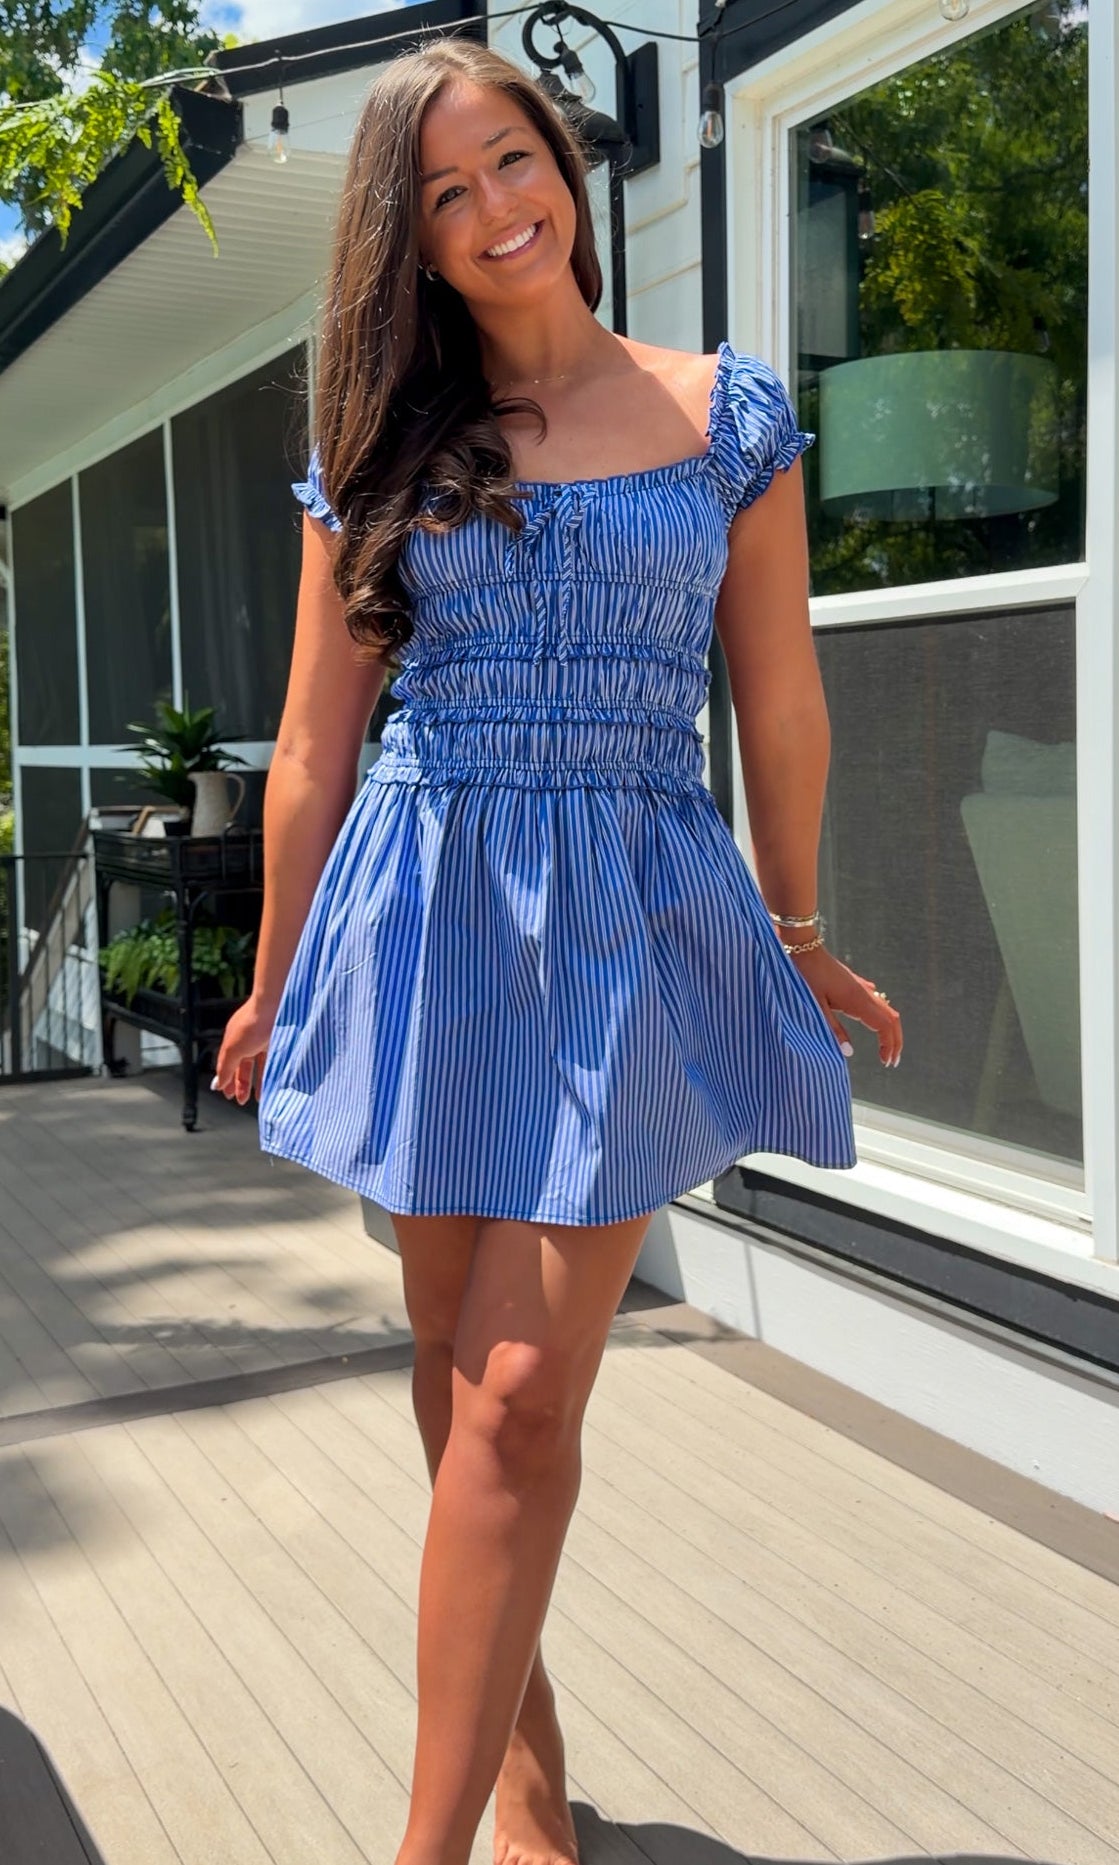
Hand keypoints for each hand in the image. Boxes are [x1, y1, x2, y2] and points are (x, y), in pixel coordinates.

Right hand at [211, 996, 277, 1104]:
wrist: (277, 1004)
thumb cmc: (253, 1023)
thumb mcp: (233, 1048)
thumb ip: (225, 1067)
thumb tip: (217, 1084)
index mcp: (234, 1039)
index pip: (228, 1063)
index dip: (227, 1079)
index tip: (228, 1096)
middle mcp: (249, 1039)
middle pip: (243, 1065)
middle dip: (241, 1083)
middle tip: (242, 1101)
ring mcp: (265, 1039)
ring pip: (260, 1065)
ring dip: (258, 1082)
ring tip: (260, 1098)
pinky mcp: (281, 1040)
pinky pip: (274, 1061)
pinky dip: (272, 1074)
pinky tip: (274, 1085)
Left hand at [788, 945, 901, 1067]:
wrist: (802, 947)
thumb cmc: (806, 976)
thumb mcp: (815, 1006)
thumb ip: (832, 1029)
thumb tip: (849, 1053)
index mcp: (857, 1001)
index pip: (885, 1026)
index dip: (890, 1045)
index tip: (886, 1062)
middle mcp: (864, 994)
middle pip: (892, 1019)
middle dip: (895, 1041)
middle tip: (892, 1062)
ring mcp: (861, 987)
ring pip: (886, 1010)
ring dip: (890, 1030)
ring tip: (885, 1049)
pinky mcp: (854, 984)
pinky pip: (876, 1001)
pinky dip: (881, 1017)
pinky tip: (872, 1023)